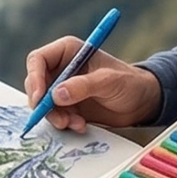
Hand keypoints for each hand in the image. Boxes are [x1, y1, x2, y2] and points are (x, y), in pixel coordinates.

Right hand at [23, 36, 158, 131]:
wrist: (142, 103)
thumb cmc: (129, 83)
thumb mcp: (108, 81)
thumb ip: (83, 86)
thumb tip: (56, 94)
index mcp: (68, 51)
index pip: (38, 60)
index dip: (34, 77)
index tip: (40, 97)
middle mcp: (61, 68)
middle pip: (36, 84)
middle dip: (43, 103)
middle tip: (56, 117)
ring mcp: (63, 88)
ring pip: (43, 103)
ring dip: (55, 116)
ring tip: (75, 124)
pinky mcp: (68, 106)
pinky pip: (55, 115)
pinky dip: (64, 123)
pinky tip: (80, 125)